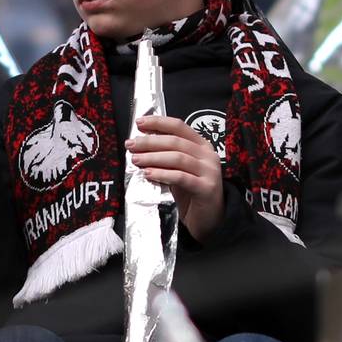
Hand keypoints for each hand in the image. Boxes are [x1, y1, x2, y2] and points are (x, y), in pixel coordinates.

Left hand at [127, 116, 224, 241]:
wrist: (210, 218)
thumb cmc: (191, 191)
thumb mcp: (179, 169)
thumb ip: (166, 156)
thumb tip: (140, 144)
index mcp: (201, 145)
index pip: (179, 127)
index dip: (158, 122)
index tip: (139, 123)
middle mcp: (208, 155)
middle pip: (175, 141)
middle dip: (150, 141)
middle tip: (131, 145)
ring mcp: (210, 171)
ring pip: (178, 157)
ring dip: (153, 157)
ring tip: (136, 160)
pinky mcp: (206, 188)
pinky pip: (181, 177)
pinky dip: (163, 174)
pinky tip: (148, 174)